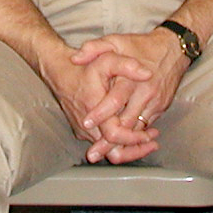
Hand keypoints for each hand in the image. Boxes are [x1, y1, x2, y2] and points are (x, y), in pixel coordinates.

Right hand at [35, 43, 153, 159]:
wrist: (58, 72)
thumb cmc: (84, 67)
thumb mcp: (106, 59)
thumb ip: (127, 65)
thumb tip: (148, 74)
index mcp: (94, 110)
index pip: (115, 136)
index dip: (134, 138)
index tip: (150, 134)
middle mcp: (87, 126)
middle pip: (113, 152)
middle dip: (136, 150)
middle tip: (153, 144)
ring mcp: (83, 131)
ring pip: (108, 151)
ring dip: (129, 148)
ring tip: (148, 141)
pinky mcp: (82, 131)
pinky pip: (101, 143)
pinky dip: (118, 143)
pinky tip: (132, 134)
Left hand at [74, 27, 190, 162]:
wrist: (174, 49)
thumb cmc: (141, 46)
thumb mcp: (116, 40)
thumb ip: (94, 48)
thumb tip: (75, 58)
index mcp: (130, 78)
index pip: (115, 99)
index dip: (100, 113)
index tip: (86, 123)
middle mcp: (143, 93)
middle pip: (126, 123)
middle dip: (110, 140)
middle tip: (94, 153)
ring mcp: (154, 103)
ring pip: (137, 130)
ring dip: (123, 144)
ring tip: (108, 156)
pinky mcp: (160, 108)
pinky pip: (146, 127)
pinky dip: (136, 138)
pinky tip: (124, 147)